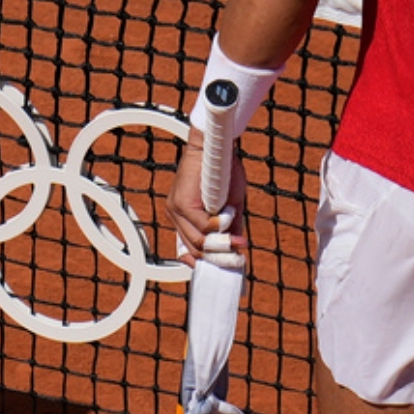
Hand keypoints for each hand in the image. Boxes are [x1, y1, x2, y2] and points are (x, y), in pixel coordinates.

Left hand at [168, 130, 247, 263]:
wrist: (216, 146)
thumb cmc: (223, 172)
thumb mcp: (230, 205)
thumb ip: (230, 226)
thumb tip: (237, 248)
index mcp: (182, 217)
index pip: (184, 248)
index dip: (200, 261)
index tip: (218, 267)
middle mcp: (174, 215)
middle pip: (193, 249)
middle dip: (218, 257)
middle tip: (238, 258)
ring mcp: (176, 209)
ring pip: (197, 241)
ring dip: (222, 243)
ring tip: (238, 239)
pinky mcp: (182, 202)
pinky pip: (202, 225)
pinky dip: (220, 224)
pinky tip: (230, 214)